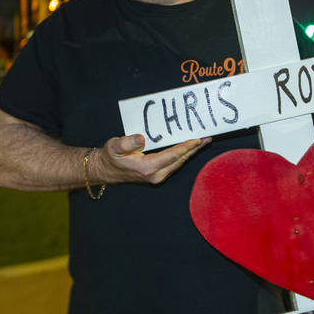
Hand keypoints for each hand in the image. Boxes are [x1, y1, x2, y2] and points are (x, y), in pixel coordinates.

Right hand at [94, 134, 211, 184]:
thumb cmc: (110, 157)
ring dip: (191, 152)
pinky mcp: (159, 174)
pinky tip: (191, 147)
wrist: (106, 170)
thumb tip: (141, 138)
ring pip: (179, 162)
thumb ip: (126, 142)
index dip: (185, 147)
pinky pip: (175, 163)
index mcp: (147, 168)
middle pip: (180, 160)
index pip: (171, 156)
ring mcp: (158, 176)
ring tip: (204, 140)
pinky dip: (184, 154)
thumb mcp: (114, 146)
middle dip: (194, 149)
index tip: (197, 139)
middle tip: (208, 137)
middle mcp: (156, 175)